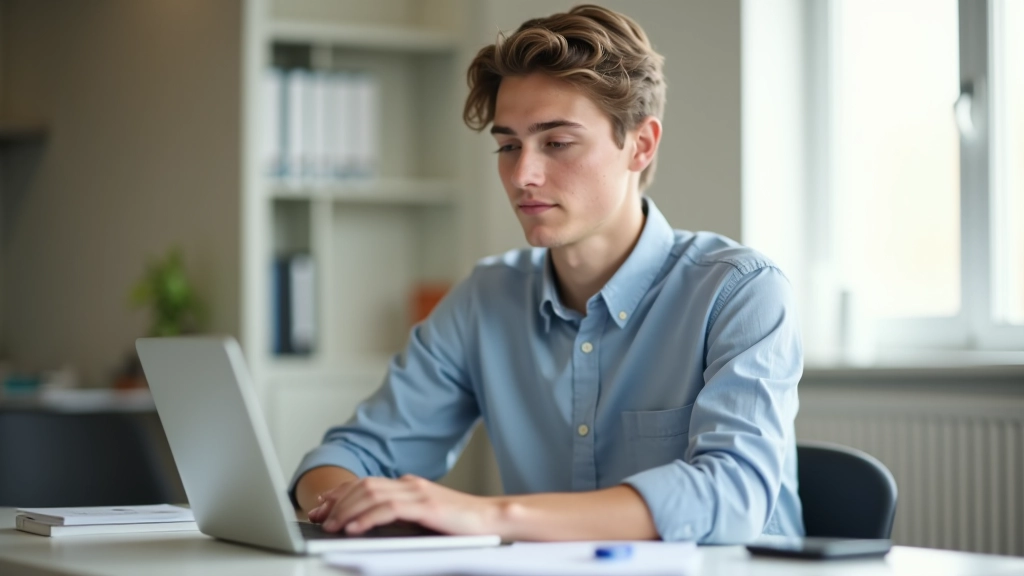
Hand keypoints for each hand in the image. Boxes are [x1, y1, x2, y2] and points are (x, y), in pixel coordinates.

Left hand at [308, 474, 501, 535]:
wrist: (492, 520)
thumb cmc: (462, 525)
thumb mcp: (425, 517)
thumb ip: (401, 515)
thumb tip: (368, 524)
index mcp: (409, 485)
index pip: (366, 483)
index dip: (340, 493)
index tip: (320, 506)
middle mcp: (410, 484)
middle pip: (364, 485)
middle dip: (337, 501)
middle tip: (318, 517)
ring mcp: (418, 493)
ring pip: (371, 494)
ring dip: (347, 510)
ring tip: (331, 526)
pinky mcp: (426, 506)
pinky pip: (389, 509)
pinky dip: (367, 518)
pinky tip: (354, 528)